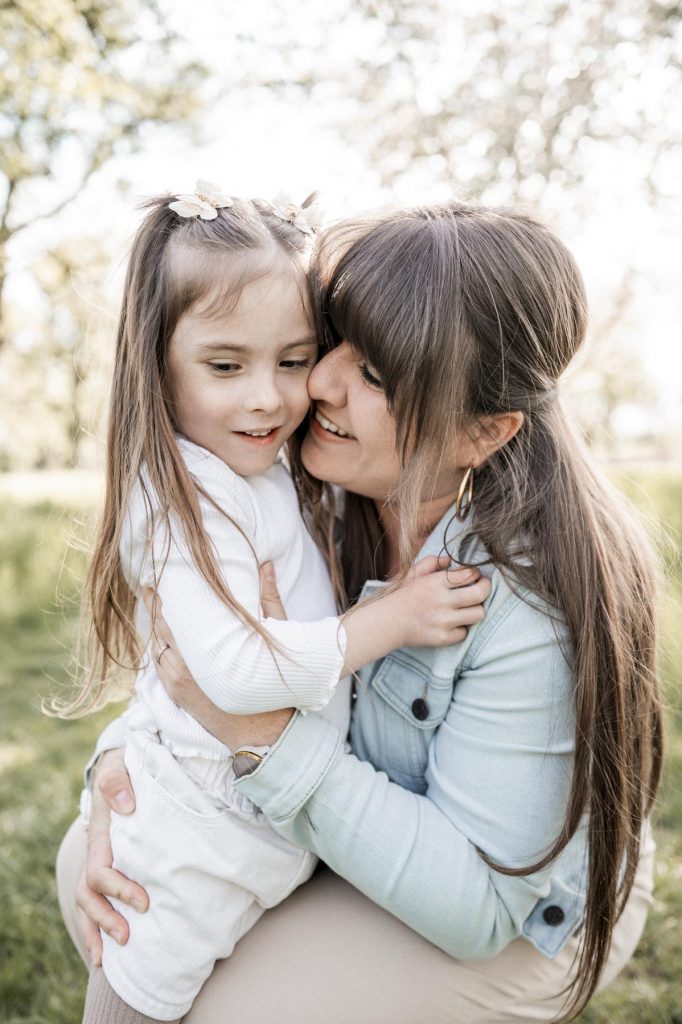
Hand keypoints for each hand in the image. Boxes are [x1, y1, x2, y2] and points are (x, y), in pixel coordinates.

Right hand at [75, 749, 147, 965]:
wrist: (121, 767)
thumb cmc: (124, 769)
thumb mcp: (119, 767)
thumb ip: (119, 782)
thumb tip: (126, 806)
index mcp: (100, 837)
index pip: (99, 873)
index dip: (118, 890)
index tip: (144, 901)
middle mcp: (95, 854)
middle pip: (87, 896)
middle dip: (104, 920)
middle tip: (127, 937)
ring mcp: (99, 862)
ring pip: (86, 903)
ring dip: (96, 931)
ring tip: (107, 958)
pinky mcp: (110, 867)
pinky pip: (97, 900)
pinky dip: (99, 924)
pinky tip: (109, 945)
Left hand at [142, 573, 292, 750]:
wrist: (266, 734)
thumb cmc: (273, 684)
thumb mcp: (274, 637)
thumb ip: (268, 598)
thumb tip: (267, 564)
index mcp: (206, 647)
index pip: (173, 613)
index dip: (162, 594)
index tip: (158, 575)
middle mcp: (185, 664)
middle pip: (160, 627)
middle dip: (155, 605)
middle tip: (151, 584)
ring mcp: (177, 680)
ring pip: (155, 646)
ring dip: (155, 627)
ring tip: (155, 605)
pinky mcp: (175, 693)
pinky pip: (157, 665)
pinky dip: (157, 648)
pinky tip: (161, 636)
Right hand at [389, 554, 490, 647]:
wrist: (387, 623)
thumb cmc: (402, 596)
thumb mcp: (414, 573)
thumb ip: (433, 562)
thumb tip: (451, 560)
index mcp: (435, 582)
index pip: (469, 574)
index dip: (476, 574)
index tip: (474, 576)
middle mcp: (441, 601)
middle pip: (480, 593)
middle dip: (486, 588)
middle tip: (482, 588)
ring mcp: (443, 621)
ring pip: (478, 614)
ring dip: (476, 609)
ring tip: (468, 607)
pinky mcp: (443, 638)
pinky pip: (465, 632)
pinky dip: (461, 628)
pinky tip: (452, 623)